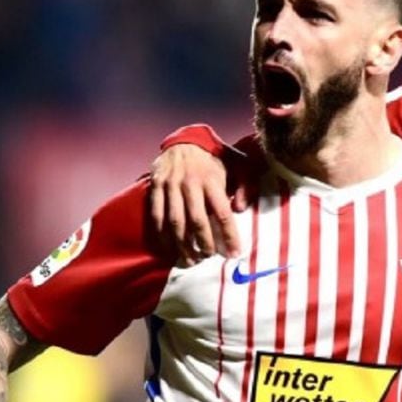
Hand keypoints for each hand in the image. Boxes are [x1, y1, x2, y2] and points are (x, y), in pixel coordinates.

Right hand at [149, 144, 245, 264]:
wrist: (185, 140)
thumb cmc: (216, 158)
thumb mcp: (239, 164)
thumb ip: (245, 185)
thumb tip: (241, 208)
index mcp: (212, 179)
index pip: (222, 213)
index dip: (229, 236)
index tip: (234, 253)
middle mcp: (190, 183)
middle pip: (197, 221)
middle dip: (204, 244)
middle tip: (209, 258)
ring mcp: (170, 186)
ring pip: (175, 223)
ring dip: (182, 246)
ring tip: (190, 260)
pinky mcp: (156, 187)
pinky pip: (157, 216)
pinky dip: (162, 236)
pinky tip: (169, 249)